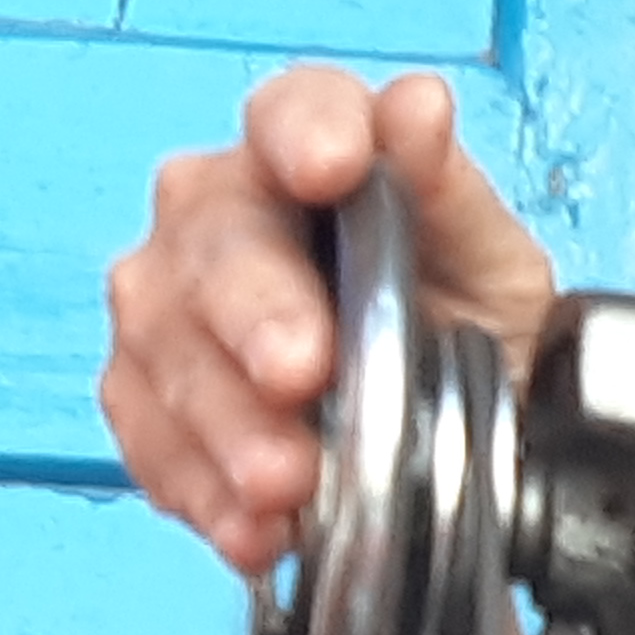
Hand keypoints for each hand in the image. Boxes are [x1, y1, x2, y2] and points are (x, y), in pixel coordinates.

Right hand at [102, 65, 555, 578]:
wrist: (449, 421)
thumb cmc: (461, 316)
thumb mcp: (487, 259)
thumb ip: (446, 187)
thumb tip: (417, 107)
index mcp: (307, 149)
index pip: (292, 111)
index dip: (306, 131)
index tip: (332, 165)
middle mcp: (220, 213)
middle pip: (216, 243)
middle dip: (256, 313)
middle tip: (301, 371)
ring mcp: (170, 304)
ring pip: (169, 351)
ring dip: (229, 426)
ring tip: (286, 484)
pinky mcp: (147, 398)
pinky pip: (153, 440)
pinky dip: (205, 491)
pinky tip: (253, 527)